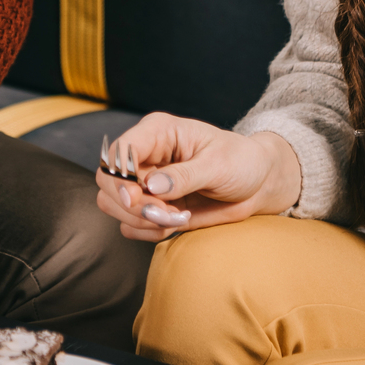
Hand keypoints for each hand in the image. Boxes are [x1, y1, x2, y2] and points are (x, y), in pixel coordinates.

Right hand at [93, 112, 302, 242]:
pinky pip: (130, 225)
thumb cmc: (242, 162)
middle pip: (108, 181)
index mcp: (158, 133)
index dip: (119, 177)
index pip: (118, 151)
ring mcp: (145, 183)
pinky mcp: (151, 206)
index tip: (137, 199)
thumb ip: (185, 175)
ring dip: (141, 220)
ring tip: (178, 217)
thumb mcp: (218, 164)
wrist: (257, 184)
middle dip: (131, 204)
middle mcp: (145, 156)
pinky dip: (148, 231)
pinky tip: (176, 223)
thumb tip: (152, 186)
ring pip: (113, 205)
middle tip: (166, 214)